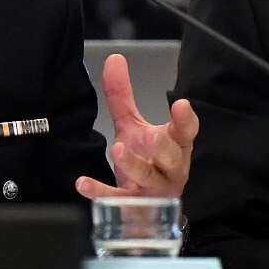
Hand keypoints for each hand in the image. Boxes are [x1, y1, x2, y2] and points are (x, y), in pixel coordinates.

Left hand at [76, 54, 199, 199]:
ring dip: (134, 165)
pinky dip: (101, 192)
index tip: (182, 104)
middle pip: (172, 158)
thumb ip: (123, 96)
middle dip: (162, 146)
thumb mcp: (133, 126)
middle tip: (151, 136)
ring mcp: (152, 190)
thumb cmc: (146, 161)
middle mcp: (168, 169)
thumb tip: (114, 58)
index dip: (186, 120)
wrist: (148, 210)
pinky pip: (118, 201)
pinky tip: (83, 182)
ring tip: (118, 149)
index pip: (186, 132)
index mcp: (174, 146)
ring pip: (149, 178)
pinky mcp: (133, 207)